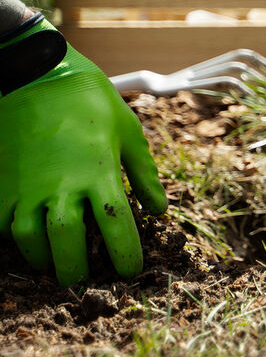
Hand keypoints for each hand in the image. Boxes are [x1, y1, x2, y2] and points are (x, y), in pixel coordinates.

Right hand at [0, 18, 166, 285]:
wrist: (37, 75)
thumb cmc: (91, 102)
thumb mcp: (129, 133)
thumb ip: (144, 175)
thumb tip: (159, 210)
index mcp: (99, 173)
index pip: (116, 227)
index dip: (125, 255)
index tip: (130, 271)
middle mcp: (61, 185)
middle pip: (66, 243)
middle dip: (74, 269)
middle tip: (82, 280)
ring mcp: (26, 185)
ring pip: (28, 238)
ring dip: (41, 257)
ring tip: (52, 263)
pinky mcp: (1, 181)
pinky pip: (1, 221)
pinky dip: (11, 236)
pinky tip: (25, 237)